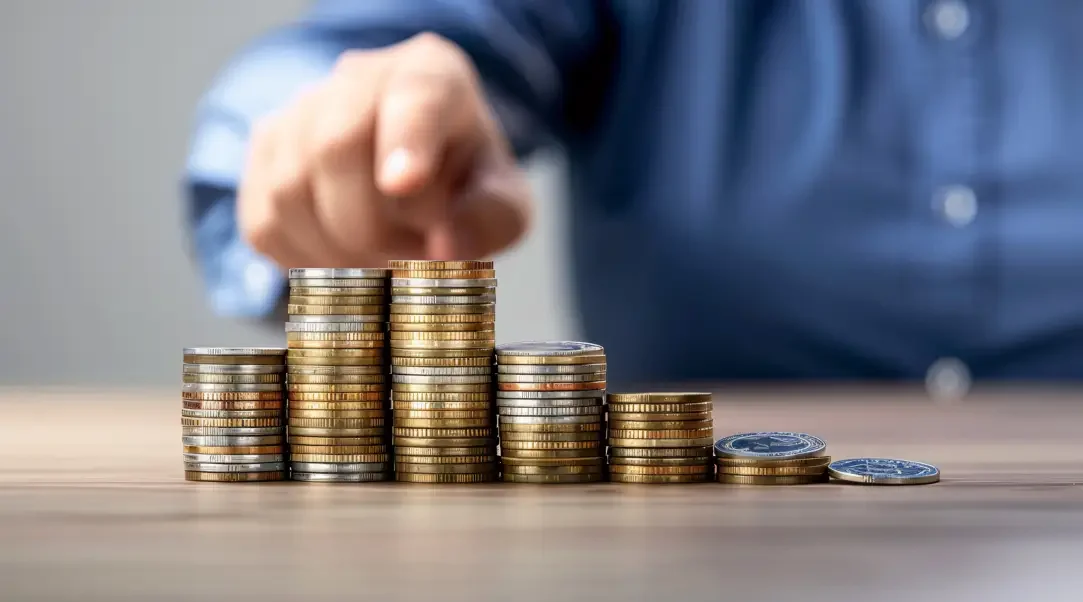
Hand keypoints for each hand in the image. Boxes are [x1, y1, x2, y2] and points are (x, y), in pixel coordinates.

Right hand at [237, 33, 531, 268]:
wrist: (418, 179)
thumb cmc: (464, 185)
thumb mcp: (503, 201)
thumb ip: (490, 219)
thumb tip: (446, 249)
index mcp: (431, 73)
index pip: (414, 94)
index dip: (405, 139)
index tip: (404, 183)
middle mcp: (357, 79)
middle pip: (337, 145)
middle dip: (374, 228)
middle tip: (411, 263)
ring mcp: (299, 112)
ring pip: (290, 191)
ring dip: (341, 254)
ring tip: (384, 266)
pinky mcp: (263, 157)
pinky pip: (265, 224)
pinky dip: (306, 262)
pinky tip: (345, 264)